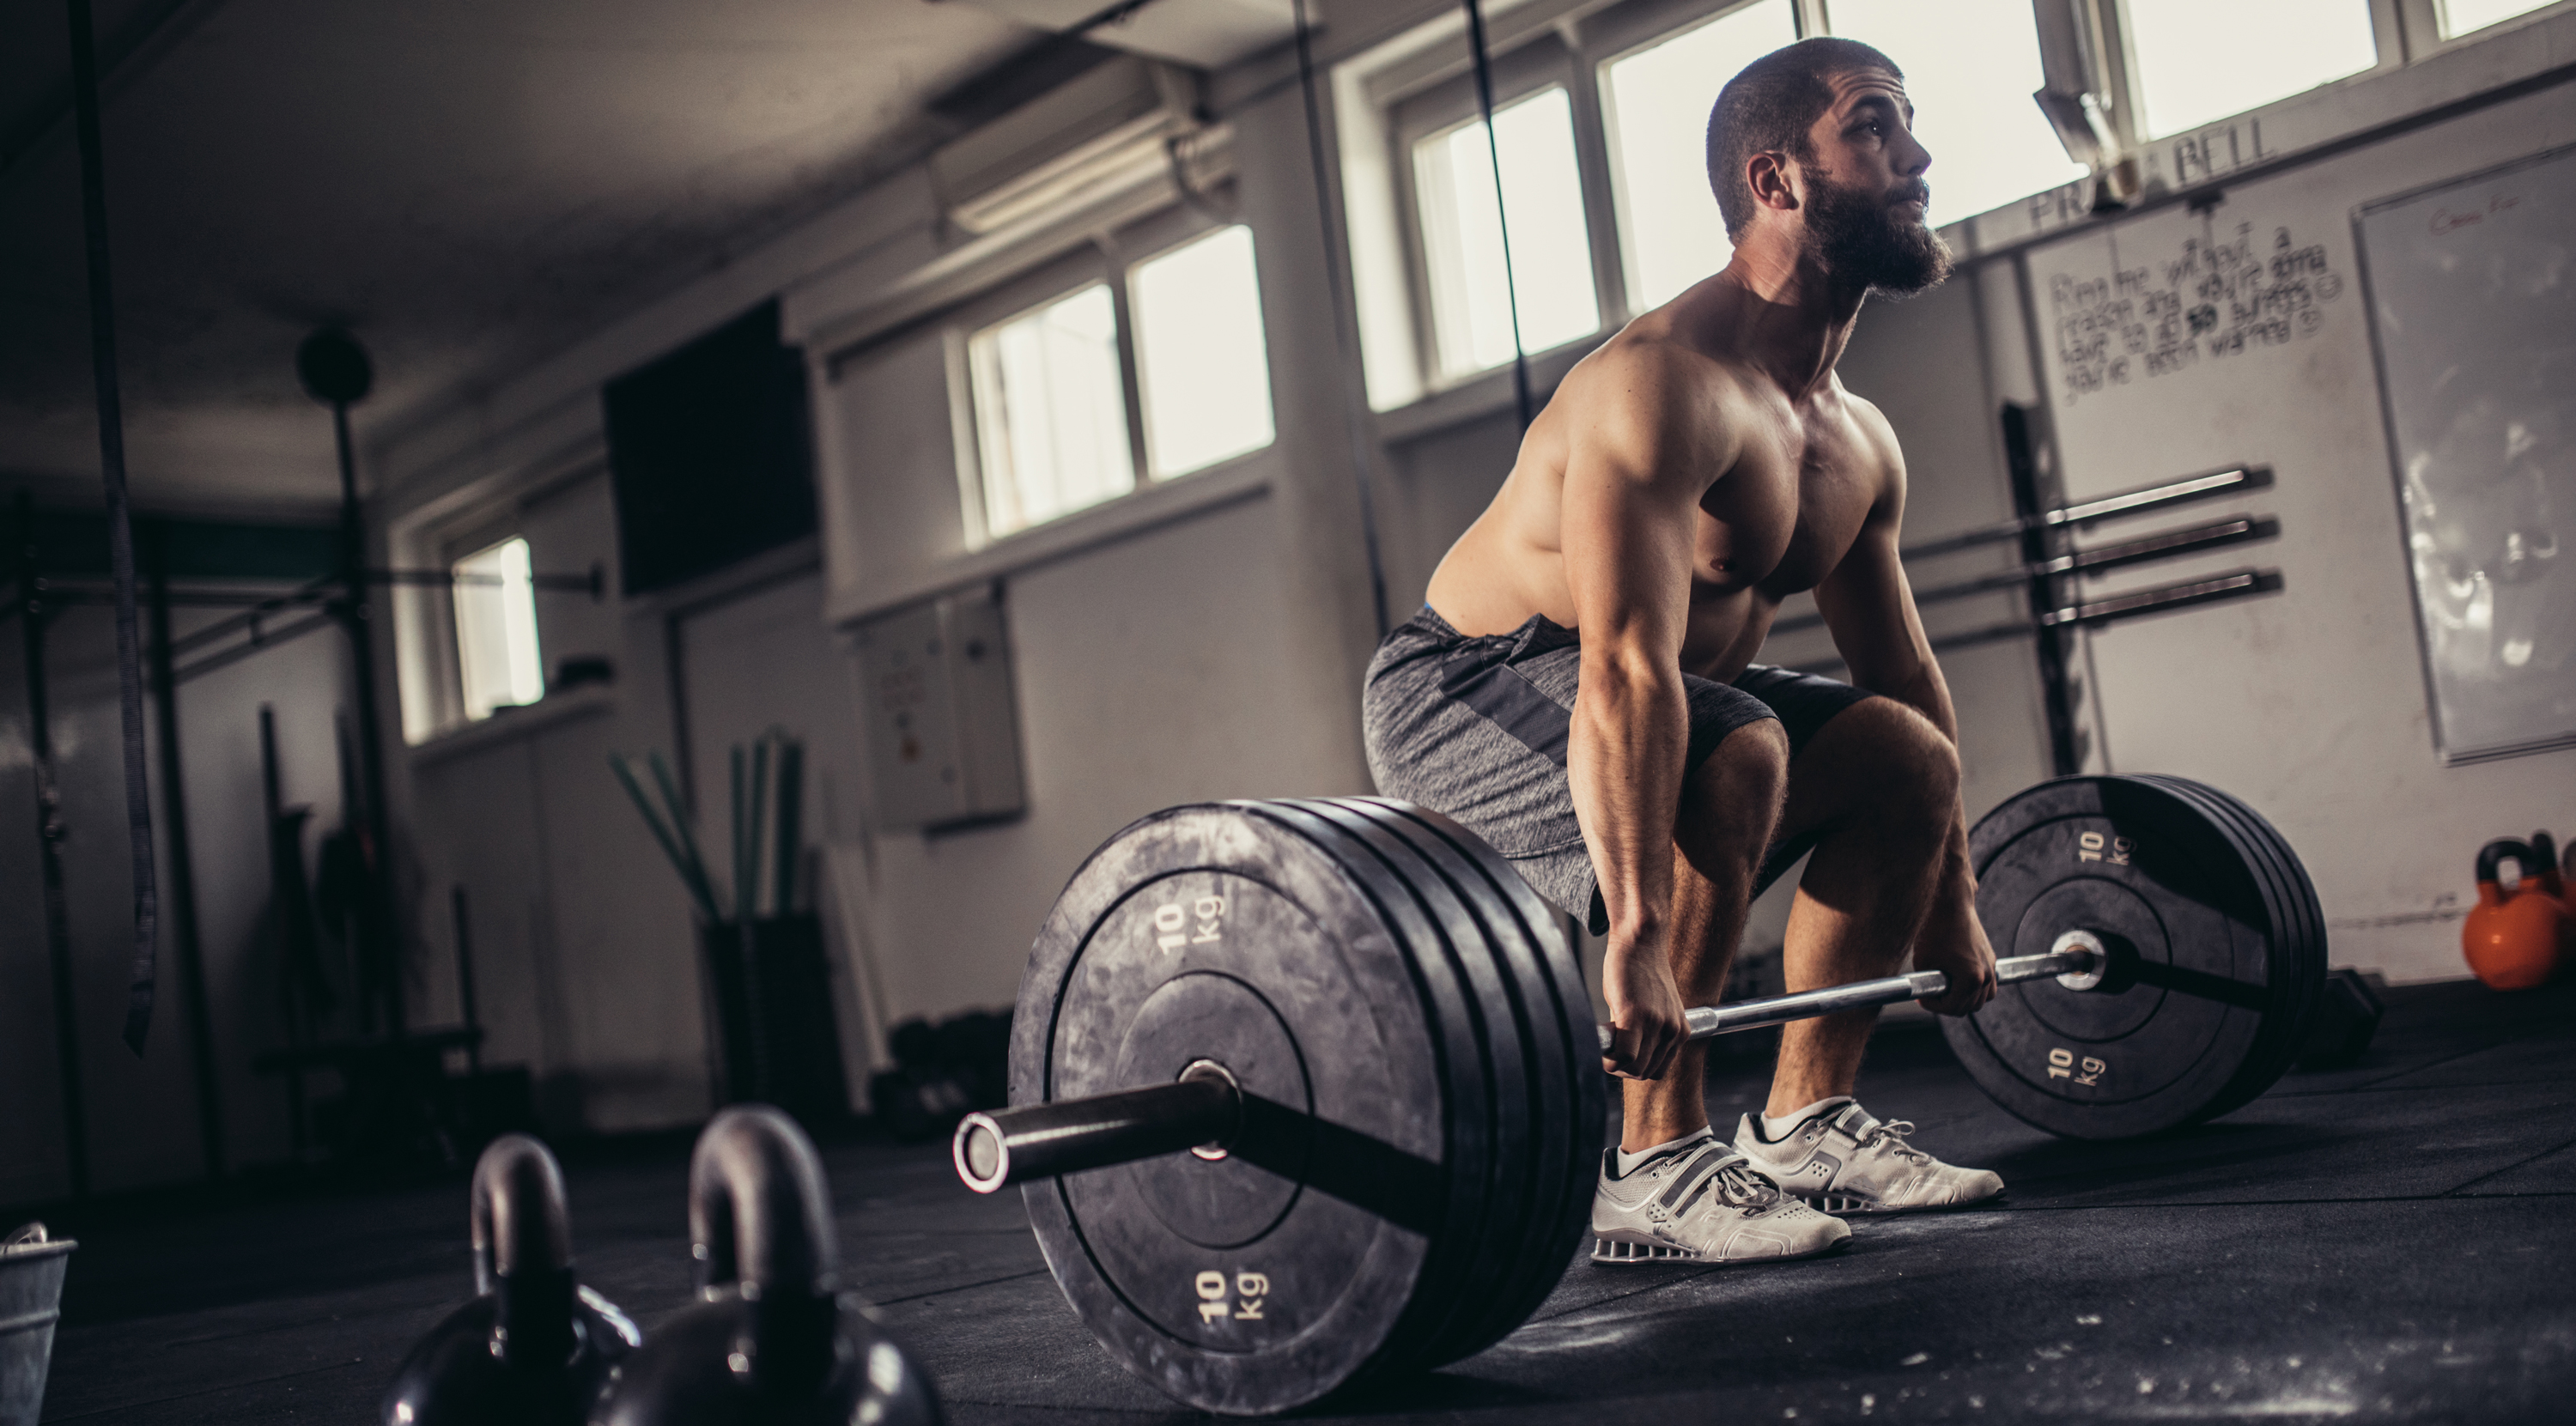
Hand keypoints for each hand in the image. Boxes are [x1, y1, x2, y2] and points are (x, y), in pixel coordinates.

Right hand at [1600, 933, 1688, 1079]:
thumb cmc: (1640, 971)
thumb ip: (1646, 1032)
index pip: (1658, 1070)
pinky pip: (1623, 1055)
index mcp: (1680, 1030)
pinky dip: (1609, 1056)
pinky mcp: (1635, 1016)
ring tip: (1606, 1043)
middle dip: (1623, 1068)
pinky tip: (1602, 1039)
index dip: (1635, 1067)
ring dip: (1614, 1062)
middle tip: (1609, 1050)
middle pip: (1645, 1073)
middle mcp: (1672, 1030)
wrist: (1640, 941)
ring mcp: (1656, 1024)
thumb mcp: (1653, 1008)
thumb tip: (1625, 1055)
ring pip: (1634, 1068)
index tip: (1621, 1054)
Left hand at [1910, 893, 1996, 1016]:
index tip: (1921, 997)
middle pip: (1970, 1007)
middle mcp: (1987, 975)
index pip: (1953, 1008)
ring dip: (1964, 998)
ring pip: (1983, 998)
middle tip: (1930, 993)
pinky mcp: (1991, 958)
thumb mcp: (1923, 962)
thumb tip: (1927, 995)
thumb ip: (1927, 984)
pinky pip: (1987, 984)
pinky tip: (1955, 979)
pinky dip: (1974, 988)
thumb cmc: (1934, 928)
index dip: (1933, 1006)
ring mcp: (1991, 966)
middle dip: (1948, 1004)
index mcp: (1971, 978)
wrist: (1950, 902)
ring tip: (1944, 988)